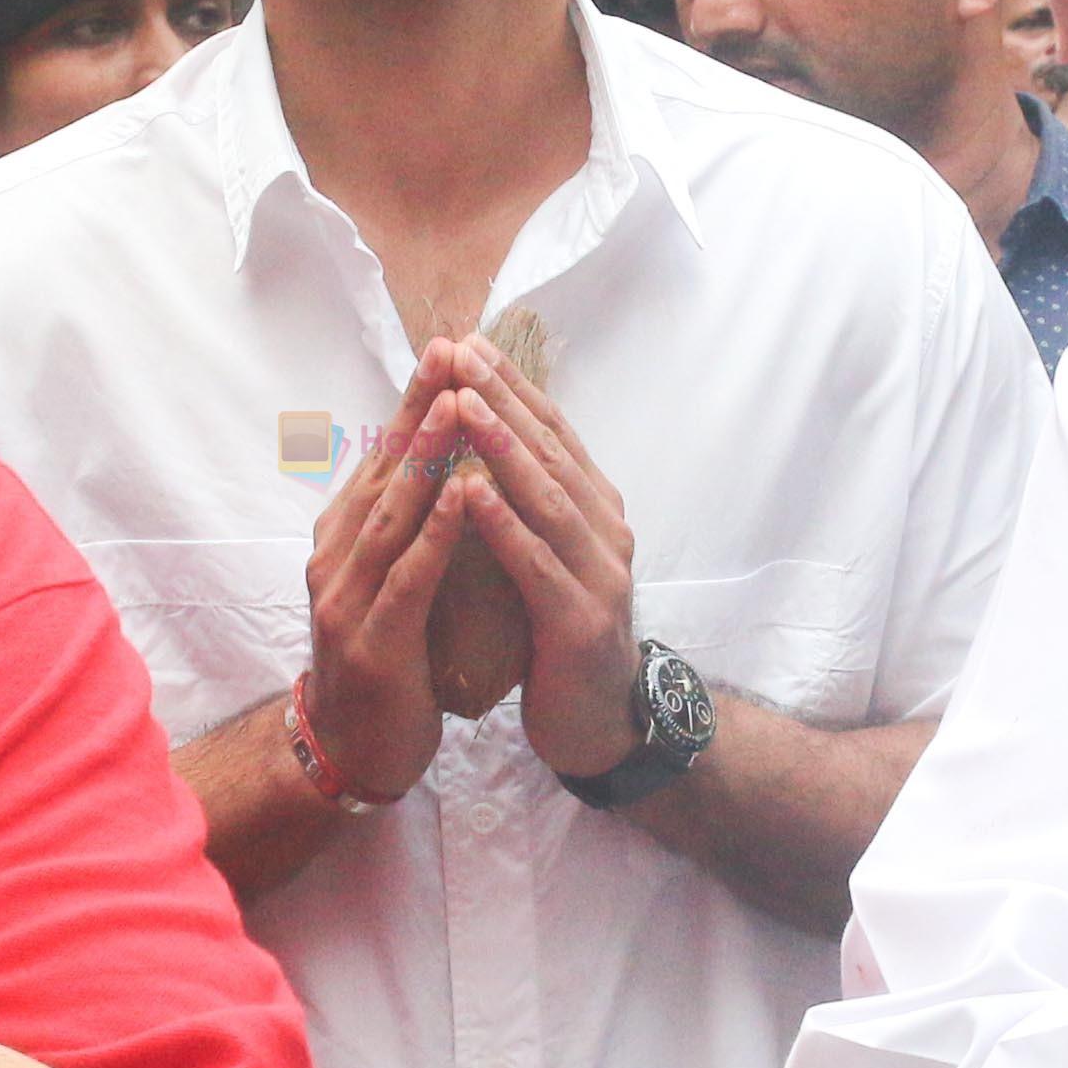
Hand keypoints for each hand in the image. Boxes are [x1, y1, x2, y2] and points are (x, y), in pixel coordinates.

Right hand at [302, 364, 477, 797]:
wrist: (354, 751)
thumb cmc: (386, 662)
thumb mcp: (390, 582)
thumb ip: (405, 529)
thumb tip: (441, 465)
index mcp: (343, 537)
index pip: (382, 457)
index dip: (414, 402)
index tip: (449, 347)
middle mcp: (335, 556)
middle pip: (383, 471)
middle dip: (421, 409)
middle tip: (452, 350)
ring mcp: (347, 597)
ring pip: (392, 513)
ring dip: (428, 456)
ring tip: (460, 403)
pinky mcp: (372, 639)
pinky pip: (409, 575)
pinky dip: (438, 532)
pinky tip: (466, 495)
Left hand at [438, 338, 642, 778]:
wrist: (597, 726)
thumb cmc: (559, 636)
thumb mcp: (547, 558)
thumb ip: (528, 505)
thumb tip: (483, 442)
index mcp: (596, 511)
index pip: (553, 433)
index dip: (512, 386)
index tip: (467, 342)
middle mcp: (606, 531)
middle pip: (551, 451)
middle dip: (503, 397)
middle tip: (460, 351)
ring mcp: (600, 575)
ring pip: (547, 498)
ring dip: (502, 447)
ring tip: (463, 403)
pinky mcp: (581, 622)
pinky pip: (538, 563)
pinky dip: (504, 525)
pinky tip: (470, 494)